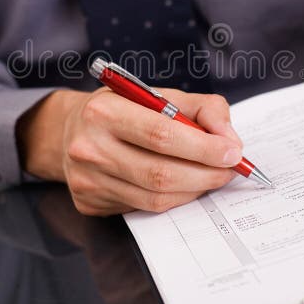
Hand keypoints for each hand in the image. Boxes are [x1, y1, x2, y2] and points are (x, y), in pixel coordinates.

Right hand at [17, 88, 241, 215]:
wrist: (70, 130)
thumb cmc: (122, 110)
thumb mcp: (157, 95)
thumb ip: (201, 108)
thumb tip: (229, 140)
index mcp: (104, 111)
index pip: (162, 134)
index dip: (203, 148)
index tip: (232, 153)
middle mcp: (89, 147)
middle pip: (160, 173)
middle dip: (205, 174)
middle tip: (229, 170)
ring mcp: (86, 180)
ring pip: (154, 198)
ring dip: (192, 190)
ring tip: (210, 177)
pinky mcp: (89, 203)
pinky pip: (142, 209)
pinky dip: (171, 199)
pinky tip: (181, 185)